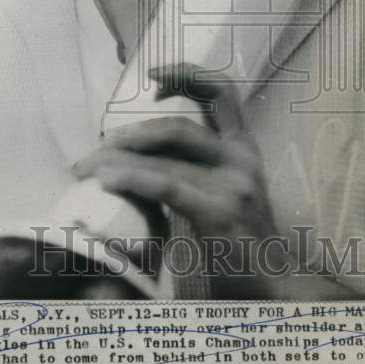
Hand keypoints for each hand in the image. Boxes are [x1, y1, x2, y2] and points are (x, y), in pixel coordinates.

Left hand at [71, 63, 280, 296]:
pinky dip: (131, 179)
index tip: (155, 76)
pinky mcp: (220, 211)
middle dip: (130, 136)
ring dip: (118, 162)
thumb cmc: (242, 247)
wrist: (277, 288)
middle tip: (98, 151)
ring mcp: (234, 183)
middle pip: (177, 128)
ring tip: (88, 170)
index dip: (188, 75)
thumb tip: (140, 159)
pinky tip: (107, 181)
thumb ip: (195, 171)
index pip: (221, 92)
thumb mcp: (225, 195)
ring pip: (165, 158)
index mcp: (243, 148)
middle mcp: (242, 158)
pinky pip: (166, 185)